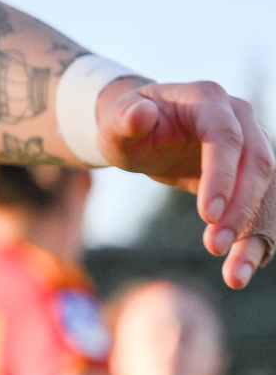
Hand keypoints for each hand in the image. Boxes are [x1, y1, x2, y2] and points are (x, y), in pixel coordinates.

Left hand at [98, 79, 275, 287]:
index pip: (225, 138)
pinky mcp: (254, 174)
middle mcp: (240, 118)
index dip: (221, 175)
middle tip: (213, 247)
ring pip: (269, 192)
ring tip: (233, 275)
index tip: (206, 216)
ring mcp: (254, 144)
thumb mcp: (115, 123)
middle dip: (239, 210)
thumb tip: (139, 113)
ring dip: (255, 234)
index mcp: (208, 99)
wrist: (142, 129)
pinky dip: (255, 242)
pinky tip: (240, 272)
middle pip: (256, 166)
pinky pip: (264, 209)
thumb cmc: (125, 125)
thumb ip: (122, 118)